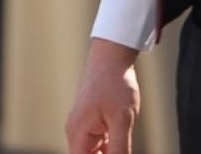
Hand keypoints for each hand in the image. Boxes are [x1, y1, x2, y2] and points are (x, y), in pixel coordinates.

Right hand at [66, 38, 140, 153]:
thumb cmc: (114, 82)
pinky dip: (112, 149)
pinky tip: (124, 145)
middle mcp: (77, 132)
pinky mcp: (93, 122)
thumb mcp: (122, 121)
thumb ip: (120, 150)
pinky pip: (101, 145)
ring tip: (123, 143)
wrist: (112, 55)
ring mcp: (84, 127)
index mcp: (78, 133)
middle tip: (123, 150)